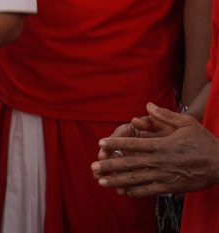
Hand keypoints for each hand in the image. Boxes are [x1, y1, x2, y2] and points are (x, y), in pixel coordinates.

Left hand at [92, 103, 218, 196]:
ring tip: (101, 182)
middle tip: (93, 166)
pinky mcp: (170, 187)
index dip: (116, 143)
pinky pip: (149, 190)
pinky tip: (124, 192)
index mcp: (161, 145)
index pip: (133, 144)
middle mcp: (159, 161)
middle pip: (129, 163)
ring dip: (117, 180)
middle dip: (110, 165)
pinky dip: (135, 191)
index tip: (101, 142)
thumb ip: (164, 115)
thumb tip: (148, 105)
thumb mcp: (186, 123)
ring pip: (136, 179)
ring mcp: (164, 175)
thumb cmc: (203, 141)